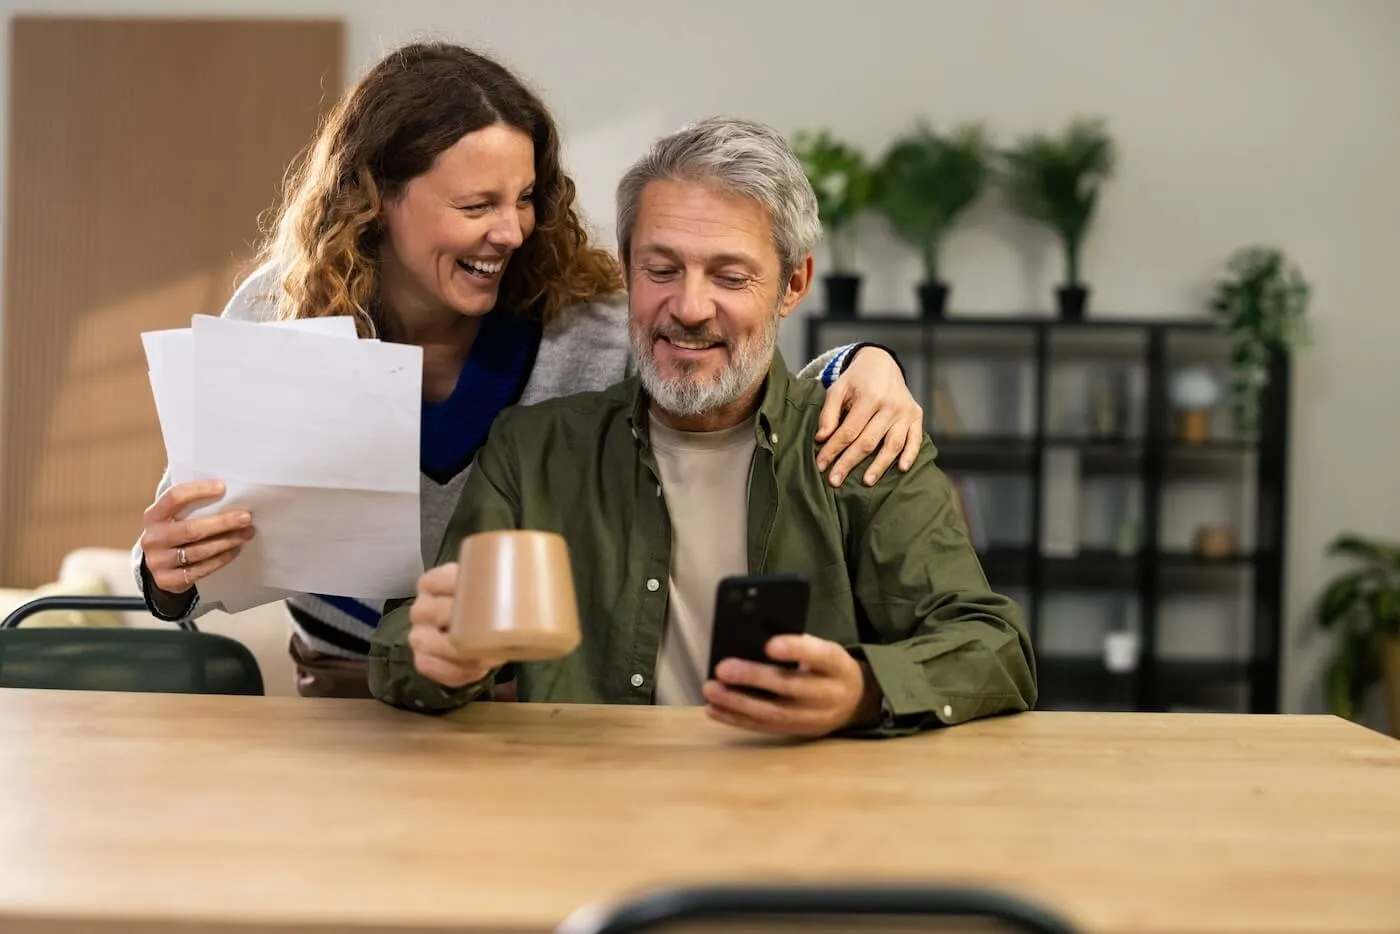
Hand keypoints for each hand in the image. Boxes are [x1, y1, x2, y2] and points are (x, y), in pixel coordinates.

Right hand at [140, 480, 253, 594]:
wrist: (158, 566)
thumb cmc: (175, 532)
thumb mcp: (175, 517)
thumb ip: (192, 506)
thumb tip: (229, 493)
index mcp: (153, 516)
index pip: (174, 498)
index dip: (198, 491)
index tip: (222, 487)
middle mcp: (152, 538)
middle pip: (191, 530)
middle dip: (222, 523)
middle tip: (246, 518)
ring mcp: (158, 561)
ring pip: (198, 551)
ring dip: (227, 542)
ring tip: (246, 534)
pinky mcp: (168, 580)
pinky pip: (201, 570)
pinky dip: (221, 559)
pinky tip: (235, 550)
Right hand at [408, 563, 504, 688]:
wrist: (473, 636)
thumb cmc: (486, 608)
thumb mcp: (491, 592)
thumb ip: (503, 587)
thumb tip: (537, 595)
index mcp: (434, 583)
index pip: (437, 580)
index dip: (457, 586)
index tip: (486, 595)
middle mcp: (422, 607)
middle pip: (433, 611)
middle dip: (462, 624)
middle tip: (493, 634)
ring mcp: (418, 634)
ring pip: (427, 642)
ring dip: (459, 652)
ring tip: (489, 657)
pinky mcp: (422, 659)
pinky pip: (429, 667)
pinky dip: (454, 672)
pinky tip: (476, 671)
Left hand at [702, 634, 882, 737]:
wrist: (856, 702)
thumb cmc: (828, 667)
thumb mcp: (825, 650)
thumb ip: (799, 645)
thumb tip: (753, 637)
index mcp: (837, 665)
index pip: (820, 655)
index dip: (796, 649)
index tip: (769, 644)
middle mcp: (828, 694)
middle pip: (790, 687)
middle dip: (754, 678)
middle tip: (723, 668)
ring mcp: (813, 718)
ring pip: (774, 713)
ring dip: (738, 703)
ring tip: (712, 691)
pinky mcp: (798, 732)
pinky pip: (765, 728)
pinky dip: (737, 719)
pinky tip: (715, 710)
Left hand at [815, 347, 923, 486]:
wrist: (882, 363)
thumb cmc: (856, 380)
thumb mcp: (837, 389)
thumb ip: (828, 413)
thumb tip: (822, 438)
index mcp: (869, 397)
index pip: (849, 431)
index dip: (833, 450)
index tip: (821, 465)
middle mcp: (890, 406)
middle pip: (868, 441)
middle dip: (849, 463)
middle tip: (835, 481)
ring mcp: (905, 412)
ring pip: (892, 445)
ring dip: (879, 466)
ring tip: (866, 483)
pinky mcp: (916, 416)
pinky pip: (915, 439)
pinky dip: (910, 455)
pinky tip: (902, 469)